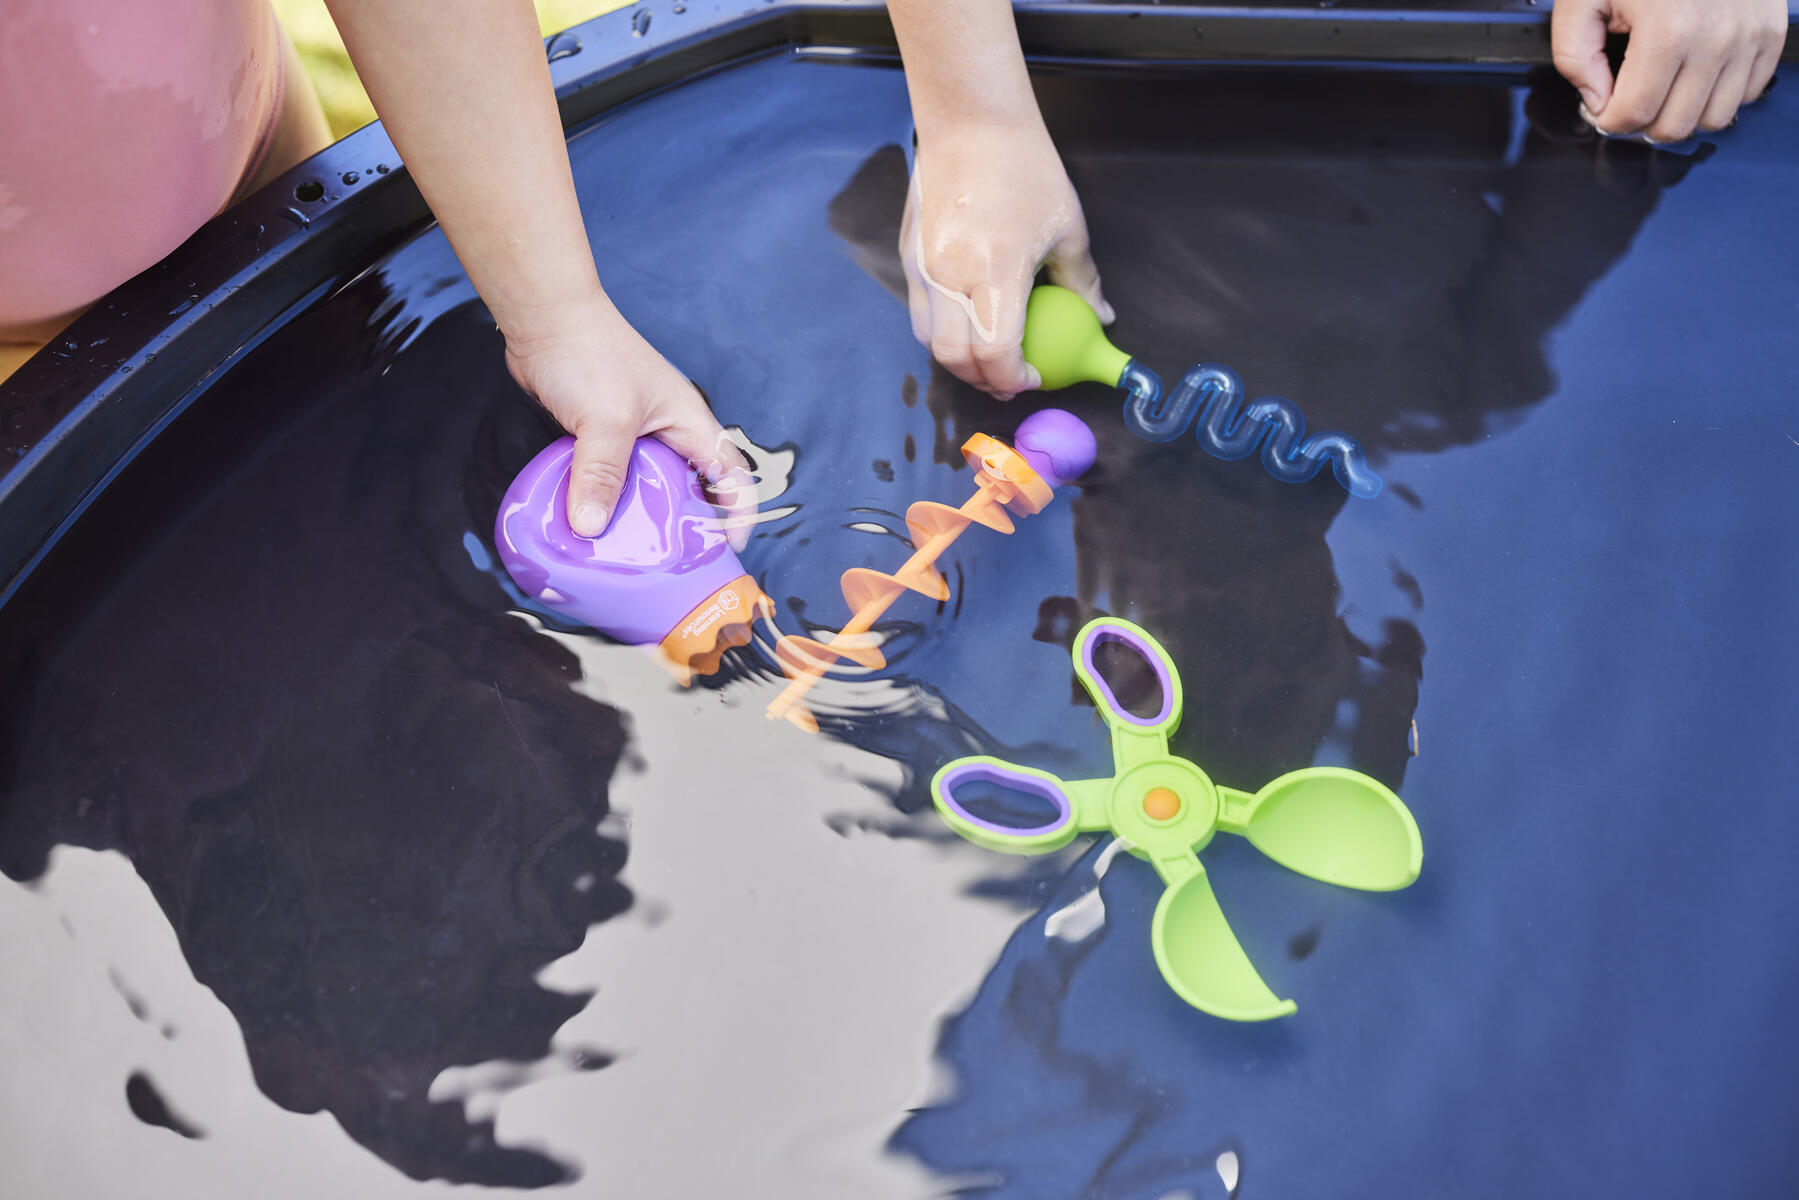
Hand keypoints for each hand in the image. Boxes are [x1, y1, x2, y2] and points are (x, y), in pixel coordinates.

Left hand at [502, 291, 749, 538]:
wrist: (544, 316)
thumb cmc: (590, 352)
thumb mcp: (605, 421)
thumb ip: (602, 475)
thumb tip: (590, 527)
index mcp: (689, 423)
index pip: (731, 475)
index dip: (737, 514)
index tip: (727, 551)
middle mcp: (669, 430)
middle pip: (693, 486)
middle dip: (691, 525)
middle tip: (679, 564)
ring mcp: (635, 433)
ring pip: (650, 485)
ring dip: (644, 516)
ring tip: (634, 553)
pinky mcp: (601, 435)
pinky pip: (613, 477)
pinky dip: (608, 500)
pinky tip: (592, 522)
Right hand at [900, 118, 1110, 399]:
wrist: (970, 119)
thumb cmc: (1024, 166)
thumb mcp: (1067, 226)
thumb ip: (1082, 281)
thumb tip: (1102, 318)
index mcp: (993, 271)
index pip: (995, 353)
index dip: (1014, 377)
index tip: (1034, 378)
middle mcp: (949, 276)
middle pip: (954, 357)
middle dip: (982, 380)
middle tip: (1009, 382)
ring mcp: (922, 267)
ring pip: (929, 339)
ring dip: (958, 359)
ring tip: (987, 360)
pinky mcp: (908, 255)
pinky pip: (921, 311)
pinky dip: (943, 330)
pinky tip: (968, 324)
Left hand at [1552, 0, 1786, 141]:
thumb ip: (1575, 56)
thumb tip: (1597, 101)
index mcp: (1667, 29)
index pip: (1633, 114)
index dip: (1607, 118)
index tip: (1601, 104)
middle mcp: (1715, 38)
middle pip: (1674, 126)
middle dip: (1642, 121)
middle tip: (1629, 97)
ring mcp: (1748, 36)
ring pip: (1714, 119)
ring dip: (1682, 112)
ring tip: (1663, 85)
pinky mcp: (1770, 30)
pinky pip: (1747, 93)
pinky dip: (1718, 93)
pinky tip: (1694, 72)